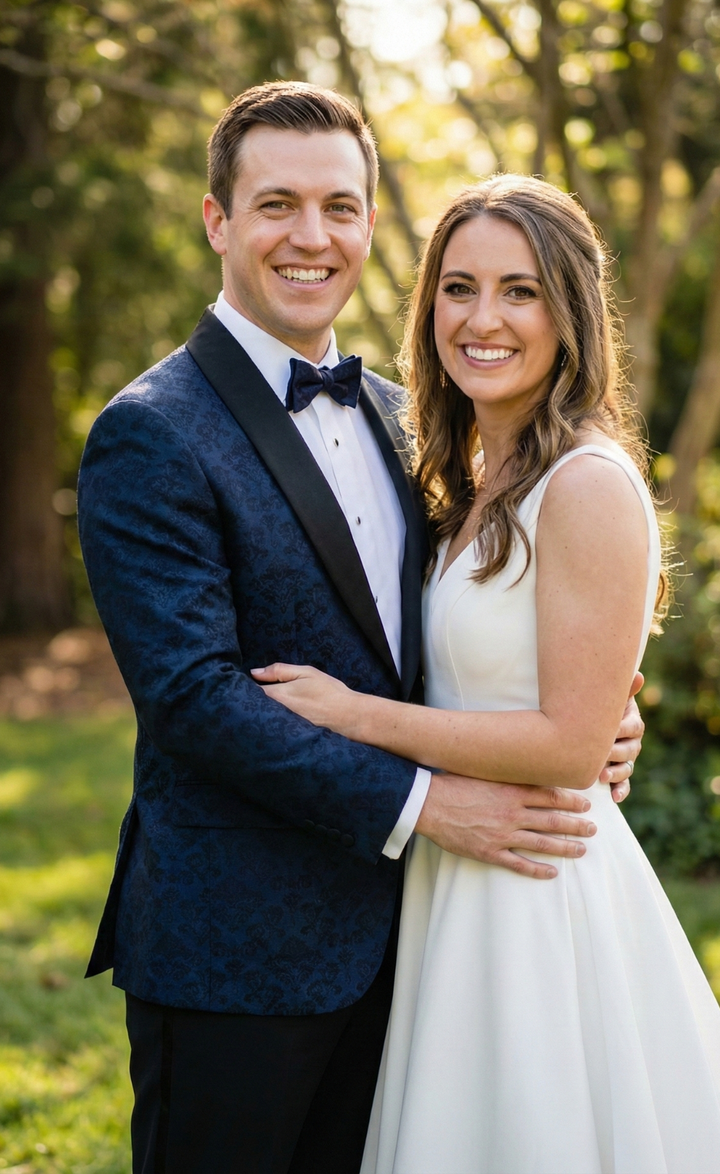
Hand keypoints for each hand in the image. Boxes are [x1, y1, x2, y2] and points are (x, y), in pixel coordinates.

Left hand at [251, 662, 355, 732]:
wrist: (349, 717)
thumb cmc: (330, 692)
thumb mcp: (306, 673)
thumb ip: (278, 671)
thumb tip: (254, 672)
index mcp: (277, 695)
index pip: (249, 691)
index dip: (246, 686)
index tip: (247, 682)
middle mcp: (275, 714)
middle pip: (253, 707)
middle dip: (252, 701)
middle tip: (254, 694)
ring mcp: (281, 728)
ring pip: (262, 718)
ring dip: (262, 712)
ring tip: (267, 706)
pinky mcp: (287, 738)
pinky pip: (273, 728)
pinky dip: (272, 723)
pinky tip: (278, 720)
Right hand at [415, 773, 596, 878]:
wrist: (428, 803)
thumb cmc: (453, 783)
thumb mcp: (484, 771)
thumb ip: (506, 773)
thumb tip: (526, 766)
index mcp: (511, 791)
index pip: (550, 795)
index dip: (571, 800)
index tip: (586, 803)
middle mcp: (512, 814)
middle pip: (552, 820)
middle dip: (576, 825)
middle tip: (592, 828)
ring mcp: (502, 835)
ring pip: (542, 844)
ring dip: (565, 848)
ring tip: (581, 850)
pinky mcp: (490, 852)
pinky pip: (519, 864)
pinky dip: (537, 870)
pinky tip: (551, 873)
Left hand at [599, 671, 643, 802]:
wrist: (584, 722)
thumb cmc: (597, 707)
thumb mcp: (608, 698)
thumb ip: (622, 690)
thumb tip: (638, 675)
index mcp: (631, 723)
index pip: (633, 727)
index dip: (623, 729)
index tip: (612, 730)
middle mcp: (631, 742)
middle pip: (630, 750)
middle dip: (616, 753)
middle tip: (601, 755)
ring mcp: (625, 759)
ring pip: (626, 768)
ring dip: (616, 773)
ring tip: (602, 776)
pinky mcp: (617, 773)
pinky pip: (624, 785)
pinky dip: (621, 791)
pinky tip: (615, 797)